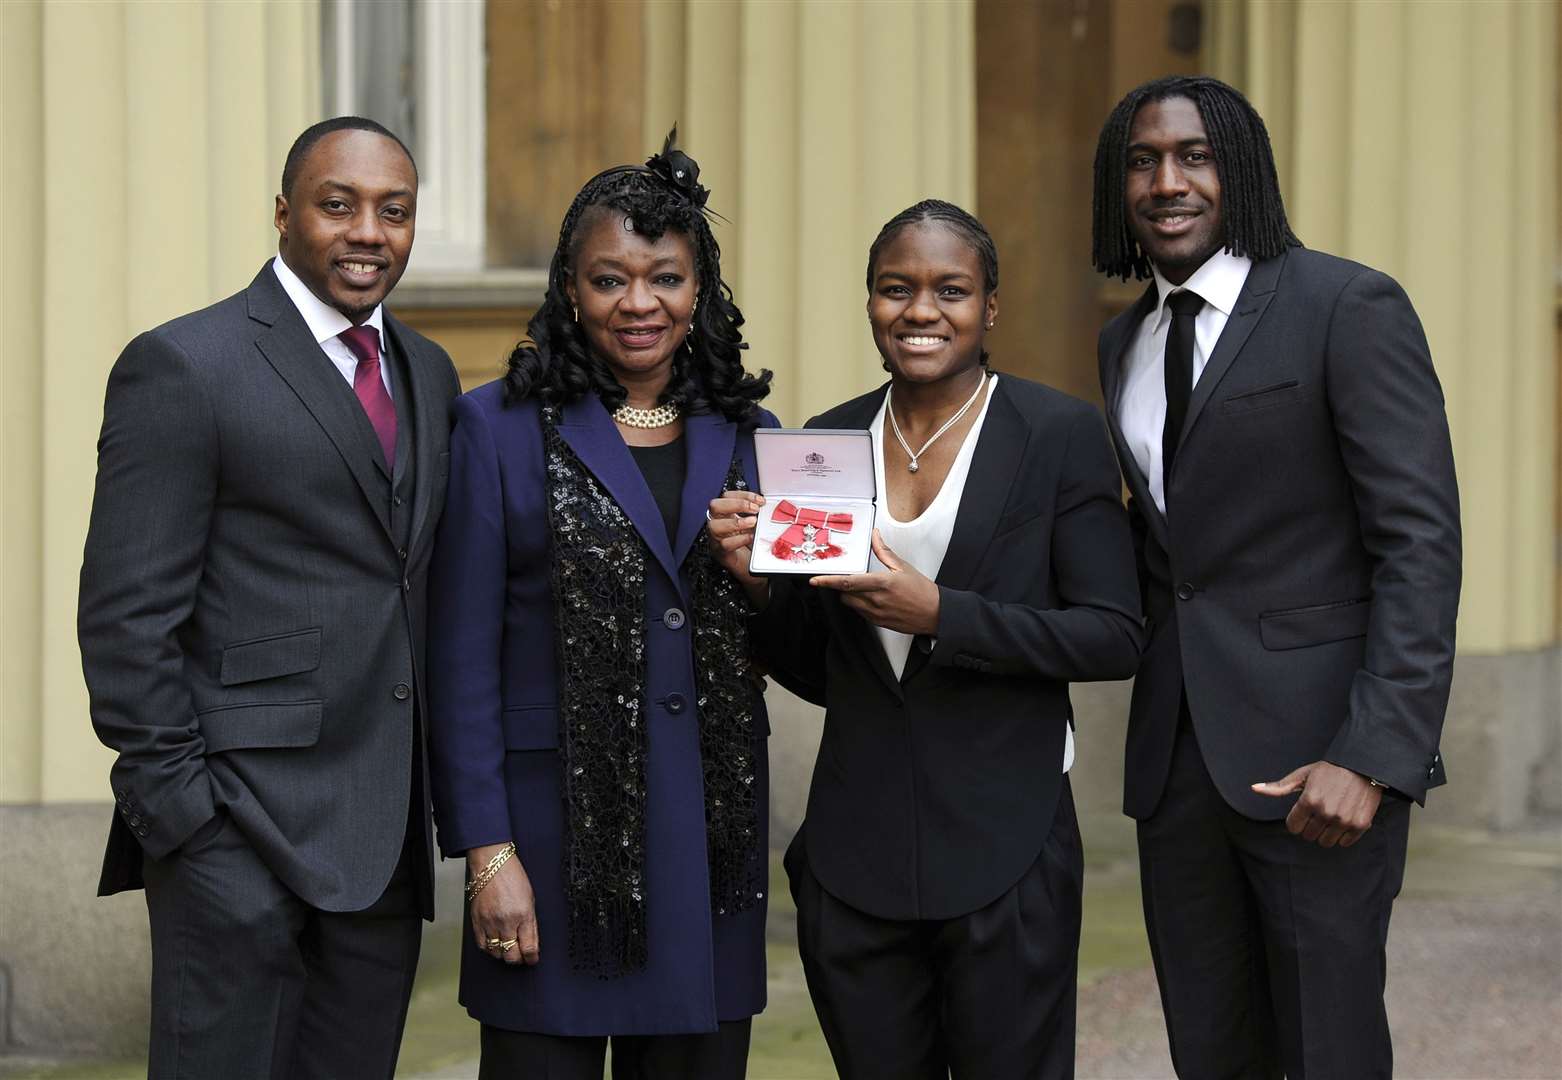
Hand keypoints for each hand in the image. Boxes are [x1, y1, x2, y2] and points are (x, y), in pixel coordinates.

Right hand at [467, 843, 539, 964]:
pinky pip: (482, 945)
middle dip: (518, 959)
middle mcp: (505, 921)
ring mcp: (489, 922)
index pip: (529, 948)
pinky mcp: (476, 921)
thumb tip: (532, 943)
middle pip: (511, 955)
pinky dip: (489, 948)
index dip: (532, 958)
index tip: (533, 960)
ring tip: (508, 948)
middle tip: (521, 956)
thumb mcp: (530, 899)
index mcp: (523, 915)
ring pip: (496, 953)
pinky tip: (495, 943)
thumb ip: (531, 923)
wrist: (491, 863)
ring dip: (504, 954)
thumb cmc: (512, 877)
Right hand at [706, 490, 768, 607]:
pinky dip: (739, 539)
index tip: (760, 501)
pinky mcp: (720, 553)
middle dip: (737, 504)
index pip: (726, 496)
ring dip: (736, 522)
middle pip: (715, 506)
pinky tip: (750, 537)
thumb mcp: (753, 526)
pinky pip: (724, 544)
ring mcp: (716, 538)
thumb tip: (766, 506)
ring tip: (752, 522)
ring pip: (715, 525)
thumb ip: (756, 515)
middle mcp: (717, 524)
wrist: (748, 569)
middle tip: (755, 510)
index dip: (743, 495)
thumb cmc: (749, 545)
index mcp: (724, 514)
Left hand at [810, 530, 939, 635]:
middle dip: (842, 587)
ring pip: (851, 605)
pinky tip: (872, 599)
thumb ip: (884, 551)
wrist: (935, 613)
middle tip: (849, 579)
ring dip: (851, 596)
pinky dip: (860, 605)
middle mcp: (876, 600)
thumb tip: (875, 536)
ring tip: (864, 589)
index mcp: (882, 583)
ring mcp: (877, 614)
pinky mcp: (879, 623)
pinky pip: (861, 614)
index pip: (848, 583)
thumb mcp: (903, 567)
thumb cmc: (922, 590)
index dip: (828, 582)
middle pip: (845, 595)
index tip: (815, 580)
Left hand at [1252, 761, 1382, 847]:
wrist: (1363, 766)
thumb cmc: (1329, 770)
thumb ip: (1279, 787)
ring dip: (1326, 833)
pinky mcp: (1359, 825)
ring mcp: (1343, 820)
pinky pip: (1344, 843)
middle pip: (1308, 836)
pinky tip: (1343, 820)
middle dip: (1310, 826)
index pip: (1293, 827)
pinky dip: (1342, 835)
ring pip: (1325, 842)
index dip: (1296, 820)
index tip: (1303, 813)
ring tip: (1331, 818)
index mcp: (1308, 801)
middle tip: (1318, 814)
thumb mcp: (1302, 775)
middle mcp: (1325, 812)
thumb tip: (1254, 788)